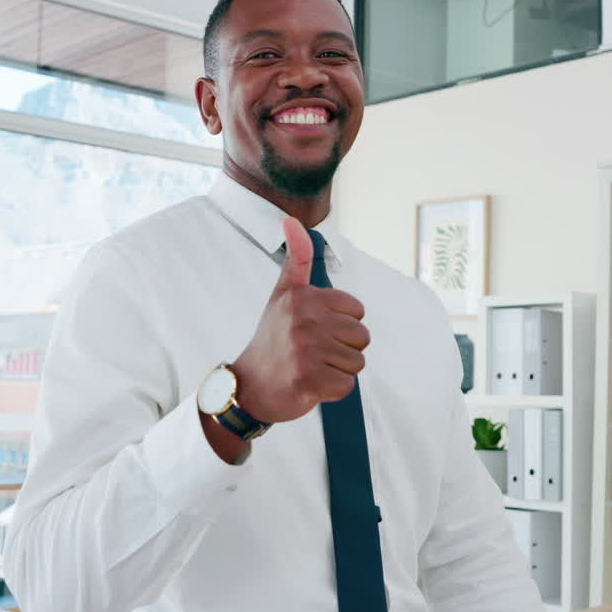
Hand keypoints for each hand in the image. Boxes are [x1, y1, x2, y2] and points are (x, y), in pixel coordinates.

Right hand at [232, 217, 369, 423]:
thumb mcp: (282, 295)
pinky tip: (310, 384)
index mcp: (302, 297)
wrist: (250, 387)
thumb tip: (291, 220)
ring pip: (357, 362)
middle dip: (342, 349)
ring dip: (338, 370)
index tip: (313, 331)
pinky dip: (333, 391)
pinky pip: (348, 385)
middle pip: (362, 337)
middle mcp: (303, 320)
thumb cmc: (272, 340)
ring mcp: (305, 351)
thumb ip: (296, 259)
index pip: (357, 312)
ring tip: (311, 367)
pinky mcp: (309, 380)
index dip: (340, 326)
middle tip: (312, 353)